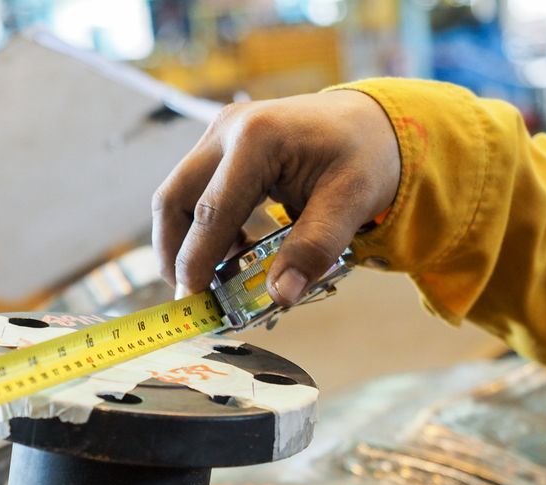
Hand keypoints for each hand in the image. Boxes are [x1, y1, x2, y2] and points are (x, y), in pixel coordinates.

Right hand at [152, 90, 400, 304]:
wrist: (371, 122)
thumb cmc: (365, 156)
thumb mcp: (353, 201)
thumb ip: (315, 248)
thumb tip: (281, 294)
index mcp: (258, 138)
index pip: (211, 211)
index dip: (195, 261)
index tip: (193, 301)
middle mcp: (229, 129)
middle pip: (174, 198)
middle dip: (174, 253)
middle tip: (191, 295)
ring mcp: (220, 135)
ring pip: (177, 196)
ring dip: (186, 242)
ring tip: (215, 278)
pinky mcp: (220, 148)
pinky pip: (195, 193)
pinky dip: (203, 229)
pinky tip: (233, 252)